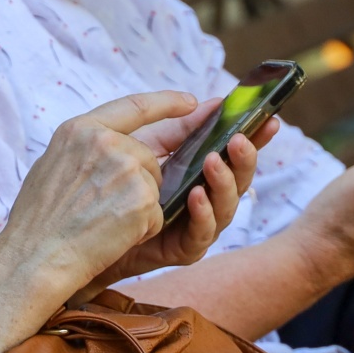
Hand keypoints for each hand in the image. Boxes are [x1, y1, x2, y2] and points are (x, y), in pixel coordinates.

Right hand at [0, 91, 200, 306]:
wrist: (36, 257)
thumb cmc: (38, 220)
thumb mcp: (53, 164)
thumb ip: (86, 147)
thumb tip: (112, 142)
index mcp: (80, 129)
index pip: (134, 106)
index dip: (166, 102)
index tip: (191, 102)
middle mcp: (106, 141)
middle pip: (147, 157)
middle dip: (138, 183)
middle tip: (100, 209)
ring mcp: (127, 167)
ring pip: (153, 187)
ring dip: (137, 209)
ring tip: (100, 223)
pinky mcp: (143, 198)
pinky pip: (157, 215)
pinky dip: (140, 231)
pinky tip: (111, 236)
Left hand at [73, 100, 271, 301]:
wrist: (85, 231)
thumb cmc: (114, 187)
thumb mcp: (146, 148)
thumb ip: (178, 129)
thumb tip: (211, 103)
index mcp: (202, 173)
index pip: (235, 154)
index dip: (256, 137)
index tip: (269, 119)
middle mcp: (208, 199)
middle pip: (239, 180)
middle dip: (242, 159)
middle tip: (238, 140)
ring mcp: (197, 225)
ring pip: (226, 206)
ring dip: (222, 182)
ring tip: (213, 161)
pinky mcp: (183, 249)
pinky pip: (201, 233)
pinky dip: (203, 213)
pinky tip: (196, 195)